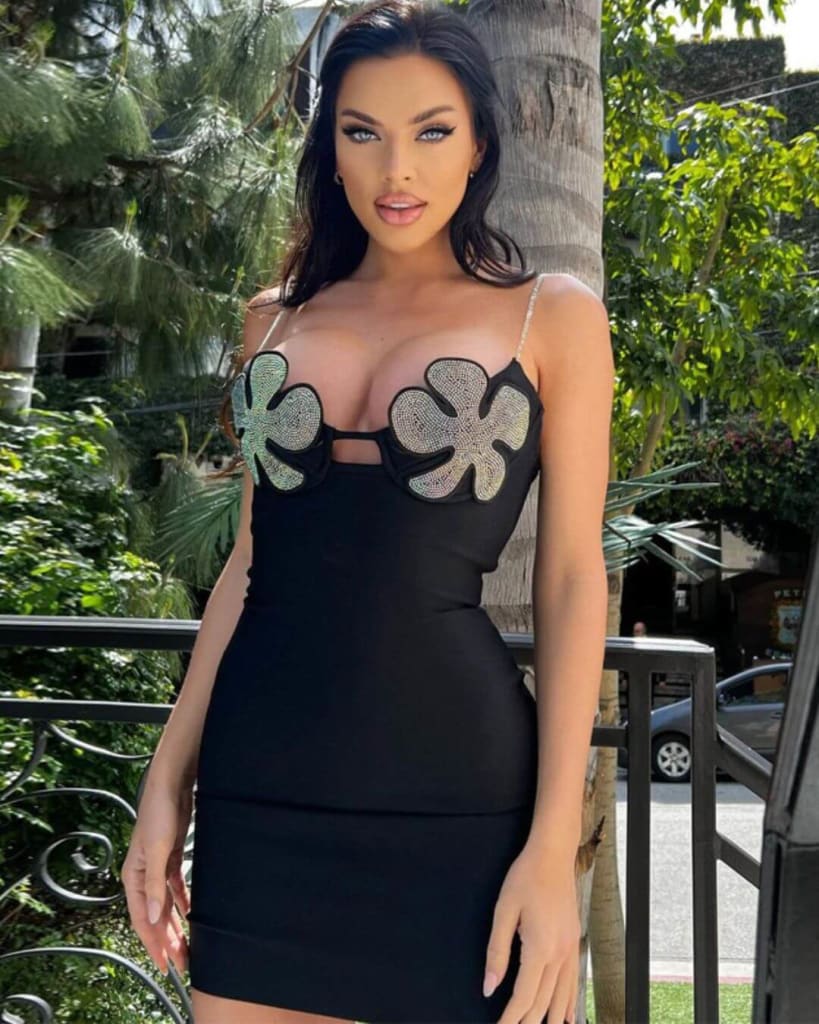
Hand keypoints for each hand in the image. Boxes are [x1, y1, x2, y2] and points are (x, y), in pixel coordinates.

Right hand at [120, 777, 192, 976]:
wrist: (171, 784)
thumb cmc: (159, 812)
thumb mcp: (156, 850)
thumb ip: (154, 885)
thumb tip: (154, 917)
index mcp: (133, 876)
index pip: (142, 918)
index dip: (153, 942)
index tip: (165, 963)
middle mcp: (142, 875)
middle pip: (154, 915)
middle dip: (166, 939)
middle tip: (181, 962)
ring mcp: (156, 867)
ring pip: (165, 904)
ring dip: (175, 924)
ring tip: (186, 945)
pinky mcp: (169, 857)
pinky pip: (175, 887)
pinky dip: (182, 902)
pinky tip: (190, 913)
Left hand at [483, 843, 579, 1023]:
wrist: (553, 855)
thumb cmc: (525, 878)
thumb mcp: (503, 910)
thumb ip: (497, 952)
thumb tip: (489, 987)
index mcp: (540, 948)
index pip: (524, 997)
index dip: (510, 1018)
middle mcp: (560, 954)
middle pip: (543, 1002)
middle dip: (528, 1022)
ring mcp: (571, 949)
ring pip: (562, 997)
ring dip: (550, 1018)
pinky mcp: (575, 943)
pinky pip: (574, 982)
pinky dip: (570, 1003)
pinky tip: (568, 1017)